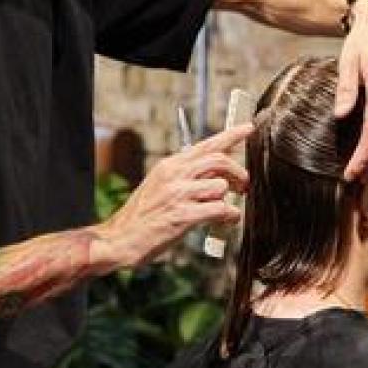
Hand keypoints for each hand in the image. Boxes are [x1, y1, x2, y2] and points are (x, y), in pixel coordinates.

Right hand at [92, 124, 250, 271]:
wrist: (119, 239)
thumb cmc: (143, 216)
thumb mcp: (160, 185)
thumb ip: (186, 176)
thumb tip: (218, 174)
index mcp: (170, 165)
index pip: (206, 144)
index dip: (231, 135)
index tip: (248, 128)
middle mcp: (174, 175)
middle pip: (219, 161)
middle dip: (238, 172)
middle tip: (244, 185)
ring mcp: (178, 195)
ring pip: (221, 187)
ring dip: (228, 200)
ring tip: (223, 212)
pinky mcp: (182, 216)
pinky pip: (219, 210)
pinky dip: (229, 216)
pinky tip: (225, 222)